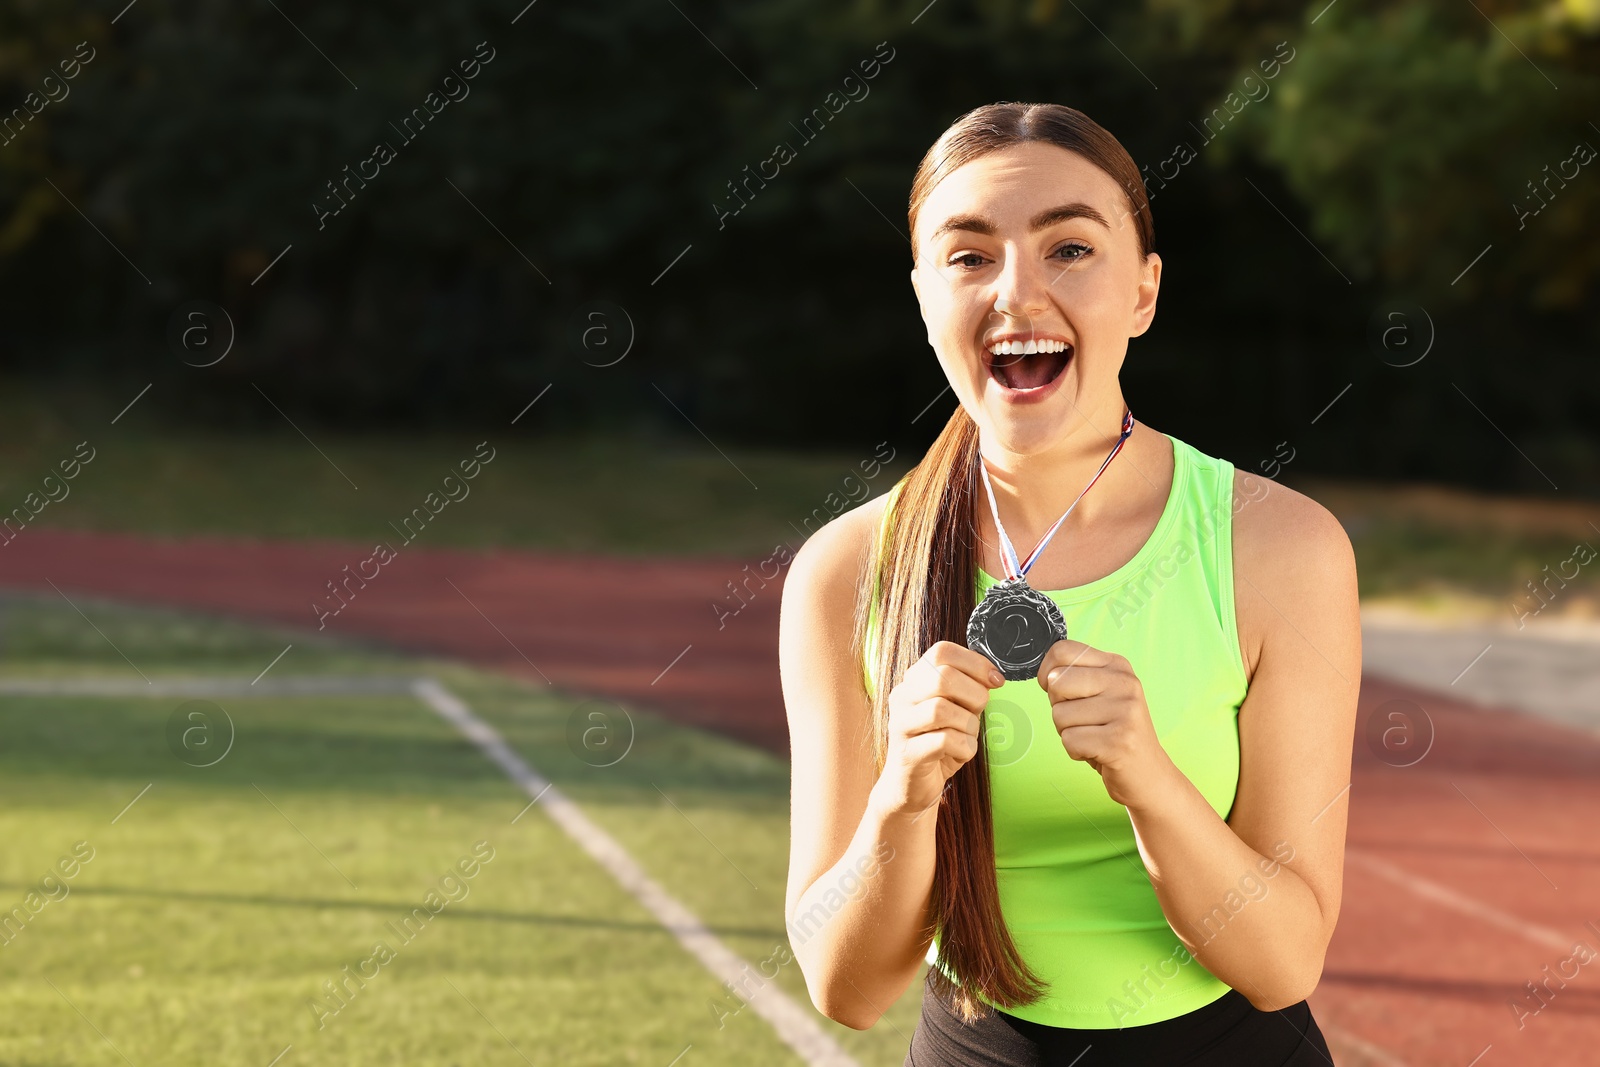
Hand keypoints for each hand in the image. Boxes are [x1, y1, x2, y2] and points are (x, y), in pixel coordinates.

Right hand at [876, 641, 1005, 817]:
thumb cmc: (937, 744)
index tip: (995, 681)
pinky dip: (964, 747)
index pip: (942, 652)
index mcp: (913, 681)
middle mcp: (902, 698)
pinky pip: (944, 741)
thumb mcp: (955, 710)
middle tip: (979, 712)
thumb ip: (968, 689)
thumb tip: (993, 676)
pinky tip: (961, 752)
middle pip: (942, 677)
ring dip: (968, 724)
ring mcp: (901, 726)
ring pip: (941, 709)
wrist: (911, 786)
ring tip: (967, 735)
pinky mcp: (908, 754)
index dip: (975, 662)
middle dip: (974, 694)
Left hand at [1038, 640, 1173, 809]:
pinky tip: (1098, 752)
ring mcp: (1125, 711)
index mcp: (1117, 665)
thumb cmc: (1114, 733)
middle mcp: (1124, 682)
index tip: (1058, 691)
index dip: (1047, 673)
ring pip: (1059, 714)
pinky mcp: (1119, 740)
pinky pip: (1070, 740)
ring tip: (1094, 737)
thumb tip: (1047, 676)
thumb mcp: (1100, 694)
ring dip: (1068, 733)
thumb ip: (1074, 678)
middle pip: (1056, 682)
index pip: (1062, 651)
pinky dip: (1076, 751)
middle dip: (1059, 708)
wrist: (1149, 774)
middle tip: (1084, 721)